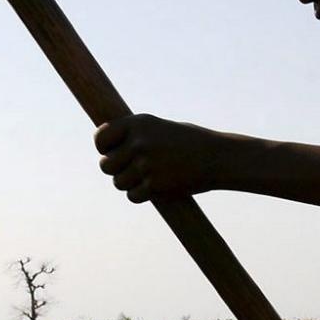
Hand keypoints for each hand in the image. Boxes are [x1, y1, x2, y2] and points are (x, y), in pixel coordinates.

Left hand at [94, 115, 216, 202]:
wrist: (218, 157)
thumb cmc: (189, 142)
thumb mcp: (159, 128)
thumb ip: (134, 136)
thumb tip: (107, 147)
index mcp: (138, 124)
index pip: (101, 137)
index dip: (103, 147)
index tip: (110, 152)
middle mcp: (139, 143)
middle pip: (106, 165)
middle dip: (116, 169)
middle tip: (133, 169)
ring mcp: (146, 165)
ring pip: (118, 182)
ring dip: (129, 184)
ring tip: (148, 178)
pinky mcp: (154, 185)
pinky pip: (132, 196)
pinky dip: (140, 195)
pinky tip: (155, 188)